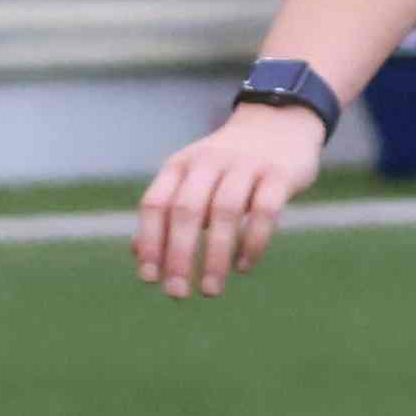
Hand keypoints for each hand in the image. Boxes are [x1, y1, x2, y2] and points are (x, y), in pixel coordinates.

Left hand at [132, 91, 335, 300]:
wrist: (280, 121)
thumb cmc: (227, 164)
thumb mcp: (191, 179)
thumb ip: (166, 212)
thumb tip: (136, 253)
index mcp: (180, 165)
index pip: (155, 203)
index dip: (149, 241)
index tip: (149, 278)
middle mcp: (209, 162)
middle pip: (186, 210)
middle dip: (179, 255)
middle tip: (177, 294)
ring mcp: (246, 165)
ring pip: (225, 212)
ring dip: (216, 256)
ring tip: (211, 289)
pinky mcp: (279, 173)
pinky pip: (265, 211)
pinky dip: (253, 242)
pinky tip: (244, 266)